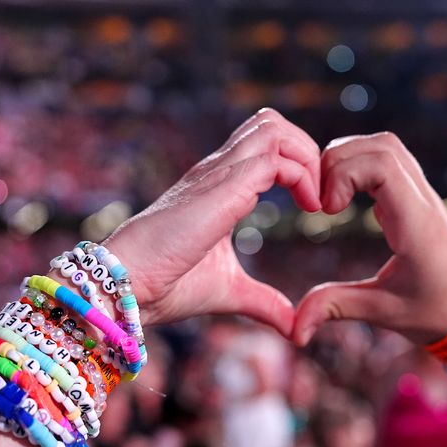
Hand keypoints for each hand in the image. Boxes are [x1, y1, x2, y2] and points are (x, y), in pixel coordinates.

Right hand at [106, 109, 321, 335]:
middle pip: (270, 122)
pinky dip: (302, 176)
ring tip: (315, 200)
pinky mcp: (222, 187)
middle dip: (307, 150)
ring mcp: (218, 174)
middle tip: (319, 196)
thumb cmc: (166, 286)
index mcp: (218, 186)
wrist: (128, 286)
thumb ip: (262, 301)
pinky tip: (308, 209)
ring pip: (273, 127)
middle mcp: (217, 171)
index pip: (263, 144)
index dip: (298, 163)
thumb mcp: (229, 291)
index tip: (313, 206)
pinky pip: (273, 157)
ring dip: (307, 156)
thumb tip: (292, 325)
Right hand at [293, 132, 446, 345]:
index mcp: (416, 223)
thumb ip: (336, 308)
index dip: (344, 174)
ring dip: (348, 160)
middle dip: (338, 161)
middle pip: (382, 146)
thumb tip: (295, 330)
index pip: (383, 164)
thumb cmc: (433, 311)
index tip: (328, 211)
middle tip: (320, 202)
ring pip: (385, 146)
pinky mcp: (415, 197)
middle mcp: (422, 201)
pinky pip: (388, 161)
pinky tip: (344, 200)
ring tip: (329, 198)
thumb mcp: (382, 312)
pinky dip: (359, 168)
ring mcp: (421, 195)